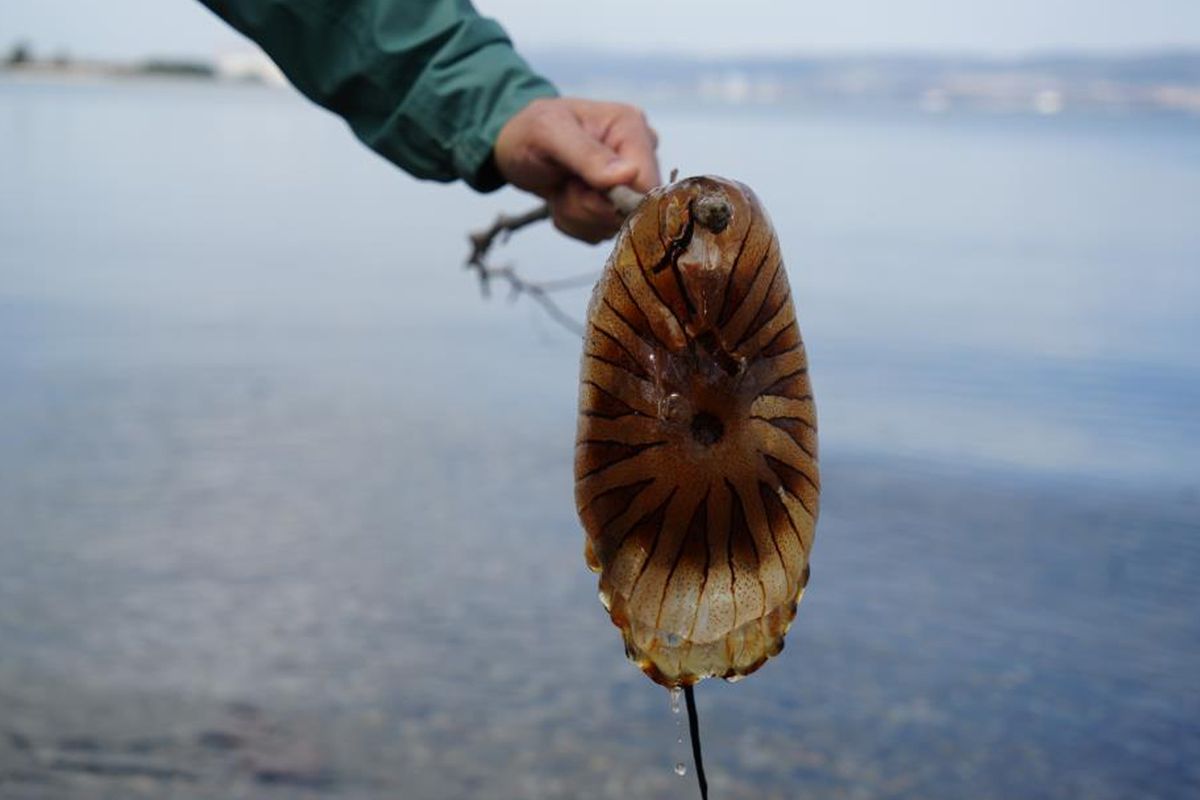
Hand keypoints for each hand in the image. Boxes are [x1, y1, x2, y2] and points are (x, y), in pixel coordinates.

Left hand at [494, 97, 660, 243]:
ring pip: (613, 227)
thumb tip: (629, 175)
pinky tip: (564, 197)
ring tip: (561, 187)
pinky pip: (599, 233)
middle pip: (631, 211)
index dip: (617, 200)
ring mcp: (627, 184)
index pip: (649, 185)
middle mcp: (638, 157)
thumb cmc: (530, 130)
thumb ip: (588, 155)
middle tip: (565, 184)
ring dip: (577, 215)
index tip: (584, 189)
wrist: (514, 146)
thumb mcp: (550, 133)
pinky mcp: (613, 206)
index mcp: (632, 129)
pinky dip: (574, 223)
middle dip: (588, 207)